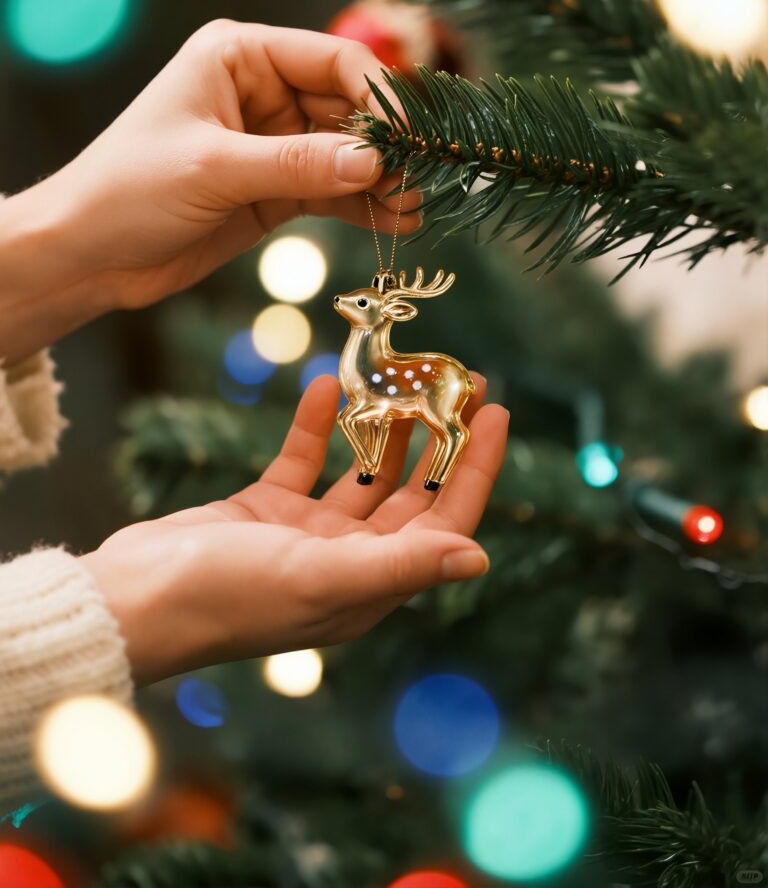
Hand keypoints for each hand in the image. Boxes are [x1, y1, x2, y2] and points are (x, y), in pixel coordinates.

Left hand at [44, 21, 419, 309]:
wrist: (90, 255)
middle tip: (421, 180)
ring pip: (346, 155)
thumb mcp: (214, 169)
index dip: (378, 96)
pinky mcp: (276, 190)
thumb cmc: (130, 190)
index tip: (410, 137)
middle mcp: (263, 94)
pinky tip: (396, 221)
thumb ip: (296, 164)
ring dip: (382, 181)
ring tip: (416, 208)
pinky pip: (332, 191)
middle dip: (385, 146)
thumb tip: (374, 163)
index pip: (331, 60)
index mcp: (241, 58)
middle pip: (348, 109)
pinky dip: (363, 206)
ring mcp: (273, 144)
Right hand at [81, 375, 507, 685]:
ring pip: (360, 473)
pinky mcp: (263, 511)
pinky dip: (314, 426)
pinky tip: (324, 385)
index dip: (475, 467)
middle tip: (457, 381)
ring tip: (401, 375)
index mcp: (372, 584)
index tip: (494, 411)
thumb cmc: (228, 598)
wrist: (132, 600)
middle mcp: (347, 561)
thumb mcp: (322, 578)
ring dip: (382, 426)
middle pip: (410, 493)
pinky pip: (301, 461)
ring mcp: (304, 535)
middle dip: (438, 438)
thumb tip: (480, 558)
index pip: (444, 520)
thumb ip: (402, 566)